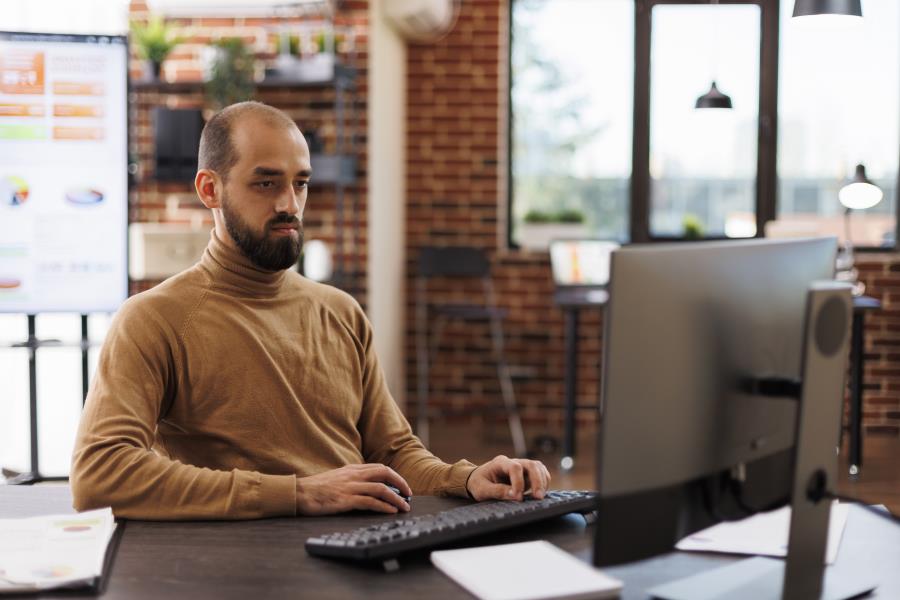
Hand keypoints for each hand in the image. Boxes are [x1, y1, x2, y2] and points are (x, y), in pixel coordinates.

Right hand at [295, 464, 412, 515]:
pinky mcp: (346, 500)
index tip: (402, 486)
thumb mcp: (337, 478)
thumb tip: (367, 485)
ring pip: (381, 488)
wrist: (299, 493)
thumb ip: (351, 479)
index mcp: (352, 469)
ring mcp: (350, 487)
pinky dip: (384, 506)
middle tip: (409, 494)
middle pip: (384, 473)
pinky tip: (391, 511)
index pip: (379, 468)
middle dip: (401, 483)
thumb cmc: (316, 488)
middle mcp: (353, 475)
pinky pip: (370, 502)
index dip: (394, 476)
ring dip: (396, 498)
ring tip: (404, 507)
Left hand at [465, 455, 550, 501]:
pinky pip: (540, 474)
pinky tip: (539, 494)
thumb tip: (515, 496)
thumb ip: (497, 491)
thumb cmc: (478, 484)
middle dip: (537, 481)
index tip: (518, 497)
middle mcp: (512, 462)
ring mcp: (521, 467)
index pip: (515, 467)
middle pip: (531, 465)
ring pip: (538, 468)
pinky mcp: (526, 474)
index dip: (519, 482)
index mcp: (500, 463)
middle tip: (538, 497)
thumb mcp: (482, 489)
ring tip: (540, 497)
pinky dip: (543, 482)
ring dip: (542, 481)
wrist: (476, 480)